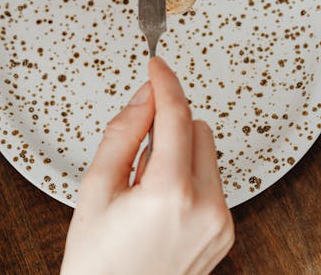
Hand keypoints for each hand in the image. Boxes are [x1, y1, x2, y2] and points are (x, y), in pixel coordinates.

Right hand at [61, 57, 233, 274]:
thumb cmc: (98, 262)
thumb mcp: (95, 189)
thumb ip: (122, 133)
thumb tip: (144, 96)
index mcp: (170, 192)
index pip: (176, 115)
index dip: (165, 83)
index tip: (157, 65)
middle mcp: (206, 206)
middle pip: (198, 129)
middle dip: (168, 128)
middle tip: (135, 158)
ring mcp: (221, 222)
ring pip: (208, 154)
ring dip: (179, 154)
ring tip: (146, 192)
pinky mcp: (225, 232)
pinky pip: (212, 182)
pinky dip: (188, 180)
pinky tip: (161, 208)